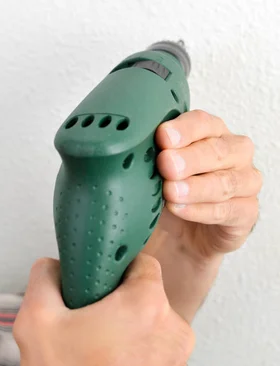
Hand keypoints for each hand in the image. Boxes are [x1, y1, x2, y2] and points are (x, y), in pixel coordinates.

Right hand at [13, 255, 194, 365]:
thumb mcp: (36, 321)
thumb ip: (43, 278)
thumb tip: (52, 267)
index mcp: (146, 306)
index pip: (141, 260)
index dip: (112, 266)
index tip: (93, 278)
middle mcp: (172, 330)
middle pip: (143, 294)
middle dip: (112, 301)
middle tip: (83, 319)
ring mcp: (176, 360)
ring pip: (147, 324)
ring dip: (122, 328)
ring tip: (89, 347)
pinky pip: (152, 351)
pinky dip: (131, 352)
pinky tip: (102, 365)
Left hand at [154, 110, 261, 262]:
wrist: (175, 238)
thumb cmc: (162, 195)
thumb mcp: (148, 174)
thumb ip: (145, 158)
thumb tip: (124, 149)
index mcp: (207, 133)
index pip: (201, 122)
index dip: (184, 129)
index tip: (162, 136)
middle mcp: (231, 153)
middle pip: (218, 149)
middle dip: (190, 157)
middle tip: (166, 164)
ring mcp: (244, 182)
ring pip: (228, 181)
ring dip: (197, 186)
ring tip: (170, 192)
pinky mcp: (246, 213)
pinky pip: (231, 210)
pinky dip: (203, 210)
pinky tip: (181, 209)